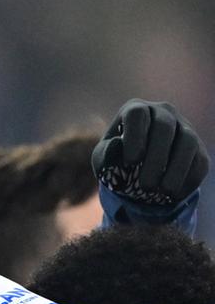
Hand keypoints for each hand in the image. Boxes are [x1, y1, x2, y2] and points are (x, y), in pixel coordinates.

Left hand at [92, 99, 209, 207]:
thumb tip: (117, 145)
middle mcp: (163, 113)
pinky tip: (175, 193)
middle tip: (146, 185)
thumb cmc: (116, 161)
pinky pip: (199, 160)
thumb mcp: (103, 160)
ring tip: (163, 191)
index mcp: (136, 110)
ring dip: (177, 169)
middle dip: (156, 158)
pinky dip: (189, 178)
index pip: (137, 114)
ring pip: (187, 141)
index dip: (135, 136)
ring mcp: (184, 127)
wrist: (137, 173)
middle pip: (165, 127)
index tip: (131, 162)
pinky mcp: (198, 148)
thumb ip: (105, 154)